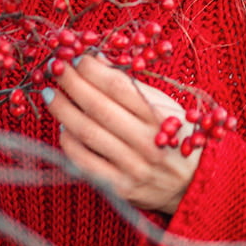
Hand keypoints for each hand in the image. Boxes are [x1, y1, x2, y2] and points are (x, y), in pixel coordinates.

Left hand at [47, 55, 201, 215]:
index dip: (92, 70)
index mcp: (162, 117)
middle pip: (99, 108)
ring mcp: (134, 167)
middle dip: (72, 84)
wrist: (194, 185)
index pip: (119, 87)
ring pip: (88, 134)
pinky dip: (69, 142)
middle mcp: (149, 142)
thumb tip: (95, 59)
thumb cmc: (176, 136)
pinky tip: (63, 126)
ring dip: (63, 110)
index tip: (76, 58)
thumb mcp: (165, 106)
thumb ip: (132, 85)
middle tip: (56, 68)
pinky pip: (85, 162)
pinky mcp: (120, 188)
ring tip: (51, 94)